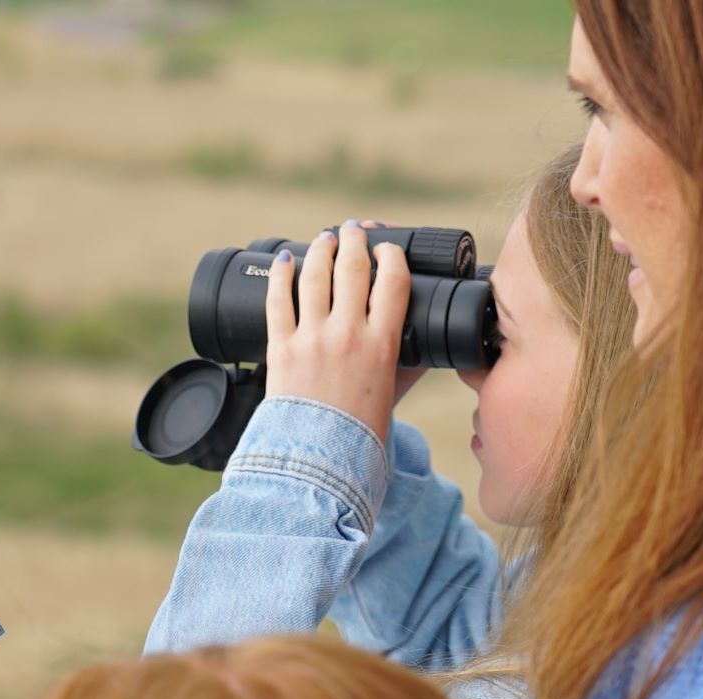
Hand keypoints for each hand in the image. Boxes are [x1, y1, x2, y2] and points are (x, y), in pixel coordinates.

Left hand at [264, 218, 411, 441]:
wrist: (318, 463)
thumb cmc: (358, 435)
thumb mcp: (393, 396)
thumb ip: (406, 369)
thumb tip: (425, 353)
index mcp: (382, 344)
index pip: (393, 280)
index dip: (391, 255)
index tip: (387, 247)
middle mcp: (347, 334)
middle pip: (353, 268)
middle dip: (355, 241)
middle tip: (354, 231)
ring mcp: (312, 338)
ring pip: (315, 276)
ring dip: (321, 249)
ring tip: (325, 238)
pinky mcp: (280, 348)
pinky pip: (277, 300)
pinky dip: (280, 274)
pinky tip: (284, 259)